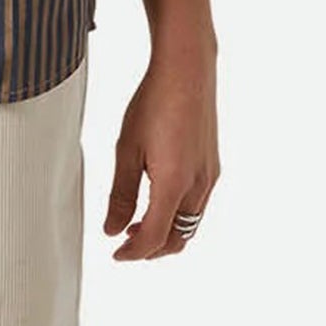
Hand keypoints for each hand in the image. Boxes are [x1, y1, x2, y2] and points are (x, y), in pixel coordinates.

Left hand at [103, 40, 219, 259]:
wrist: (187, 70)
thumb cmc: (155, 103)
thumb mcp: (126, 151)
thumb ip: (120, 195)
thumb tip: (112, 230)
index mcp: (174, 185)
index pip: (154, 238)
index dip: (133, 253)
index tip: (116, 254)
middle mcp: (199, 186)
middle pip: (178, 238)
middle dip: (151, 249)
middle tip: (125, 244)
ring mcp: (210, 177)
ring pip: (191, 224)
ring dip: (165, 233)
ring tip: (138, 223)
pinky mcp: (213, 166)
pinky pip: (198, 206)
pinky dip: (178, 216)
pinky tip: (158, 200)